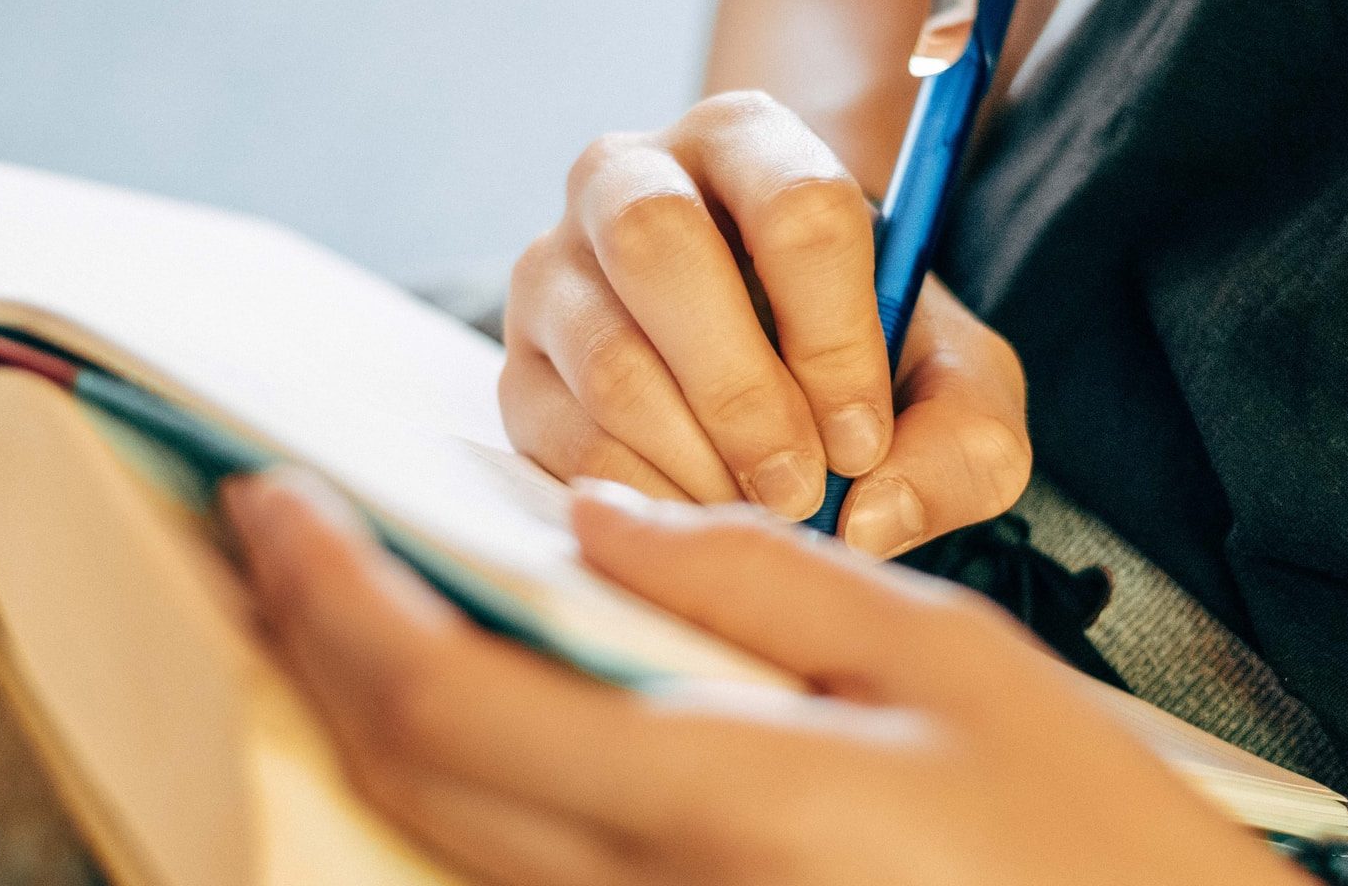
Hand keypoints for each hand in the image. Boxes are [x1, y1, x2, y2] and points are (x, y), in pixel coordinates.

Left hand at [223, 470, 1309, 885]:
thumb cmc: (1075, 821)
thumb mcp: (939, 653)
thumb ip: (754, 576)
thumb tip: (596, 521)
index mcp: (714, 798)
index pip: (445, 695)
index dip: (332, 594)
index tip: (276, 500)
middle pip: (406, 771)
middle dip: (311, 641)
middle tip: (272, 535)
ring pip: (439, 829)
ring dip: (363, 705)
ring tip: (338, 597)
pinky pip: (510, 867)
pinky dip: (448, 770)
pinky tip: (458, 697)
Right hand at [501, 91, 1030, 555]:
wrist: (773, 366)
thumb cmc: (868, 358)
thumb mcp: (957, 387)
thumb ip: (964, 442)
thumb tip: (870, 516)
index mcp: (750, 140)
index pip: (795, 206)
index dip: (836, 337)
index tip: (863, 440)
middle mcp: (630, 174)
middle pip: (659, 243)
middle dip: (742, 390)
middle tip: (800, 487)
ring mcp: (555, 267)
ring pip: (608, 354)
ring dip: (695, 456)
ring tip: (759, 509)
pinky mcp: (518, 364)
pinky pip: (563, 434)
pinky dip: (644, 496)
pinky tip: (701, 517)